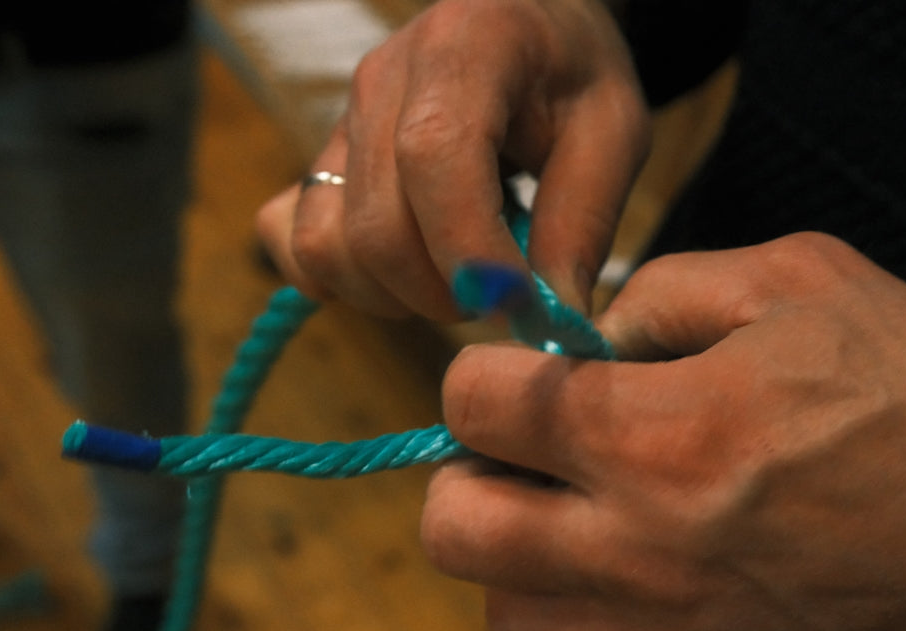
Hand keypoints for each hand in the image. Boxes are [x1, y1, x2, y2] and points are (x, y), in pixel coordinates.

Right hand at [255, 0, 649, 319]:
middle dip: (443, 293)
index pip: (433, 157)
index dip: (469, 250)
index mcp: (464, 50)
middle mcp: (382, 82)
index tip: (517, 302)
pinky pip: (292, 241)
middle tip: (500, 297)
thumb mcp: (612, 133)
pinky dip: (340, 281)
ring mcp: (341, 123)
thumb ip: (583, 224)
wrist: (525, 22)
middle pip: (377, 226)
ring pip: (329, 247)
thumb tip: (552, 325)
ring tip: (455, 283)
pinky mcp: (321, 161)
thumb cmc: (572, 75)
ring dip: (395, 297)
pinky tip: (400, 276)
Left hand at [421, 232, 905, 630]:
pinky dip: (576, 609)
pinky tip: (625, 560)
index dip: (483, 368)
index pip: (476, 405)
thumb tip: (588, 330)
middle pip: (453, 529)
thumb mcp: (798, 279)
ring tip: (564, 502)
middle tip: (520, 440)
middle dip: (463, 469)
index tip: (521, 364)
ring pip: (502, 612)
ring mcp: (669, 625)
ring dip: (509, 551)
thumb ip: (663, 288)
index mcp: (659, 433)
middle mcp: (643, 545)